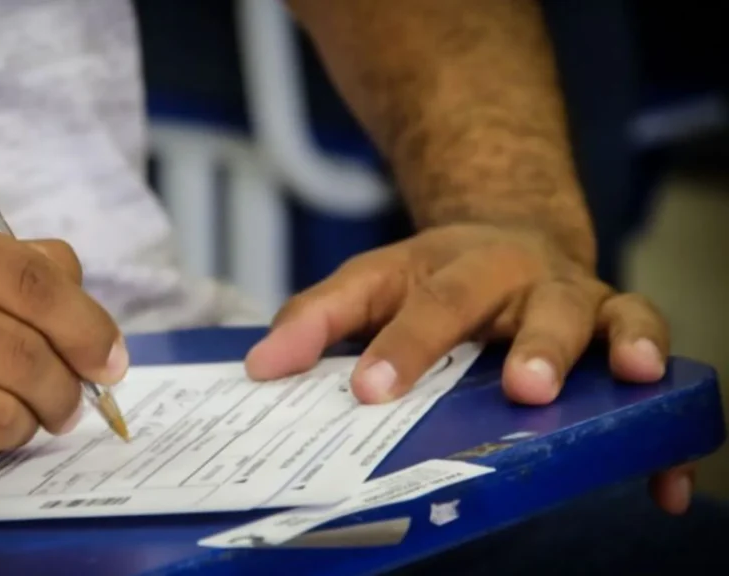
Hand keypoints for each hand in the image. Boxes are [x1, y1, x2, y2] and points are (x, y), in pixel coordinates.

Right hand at [0, 205, 127, 489]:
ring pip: (1, 414)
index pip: (33, 282)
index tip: (110, 358)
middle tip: (71, 401)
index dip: (89, 326)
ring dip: (27, 425)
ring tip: (18, 417)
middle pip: (26, 354)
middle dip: (67, 389)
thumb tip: (82, 295)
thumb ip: (3, 264)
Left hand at [244, 223, 692, 513]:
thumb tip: (262, 364)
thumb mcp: (373, 281)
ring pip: (615, 312)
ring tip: (628, 376)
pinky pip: (655, 356)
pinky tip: (661, 475)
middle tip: (523, 386)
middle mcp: (530, 279)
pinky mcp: (619, 328)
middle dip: (537, 344)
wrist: (507, 236)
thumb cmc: (435, 274)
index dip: (403, 349)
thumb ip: (320, 316)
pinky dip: (664, 415)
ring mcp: (581, 301)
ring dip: (624, 344)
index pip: (431, 304)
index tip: (372, 391)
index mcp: (462, 267)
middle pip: (539, 302)